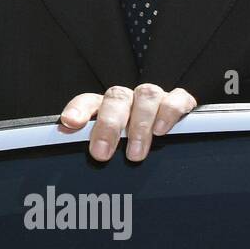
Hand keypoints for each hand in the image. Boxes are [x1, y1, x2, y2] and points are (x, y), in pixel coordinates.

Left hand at [59, 84, 196, 162]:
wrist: (168, 139)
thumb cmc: (130, 147)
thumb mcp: (110, 149)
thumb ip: (95, 148)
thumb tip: (71, 148)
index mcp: (105, 107)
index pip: (88, 101)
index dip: (78, 109)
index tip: (70, 122)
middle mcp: (128, 99)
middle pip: (116, 98)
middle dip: (109, 125)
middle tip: (102, 153)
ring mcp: (153, 99)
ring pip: (146, 95)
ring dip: (140, 124)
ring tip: (135, 153)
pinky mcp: (179, 101)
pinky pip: (177, 98)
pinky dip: (169, 112)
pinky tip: (161, 130)